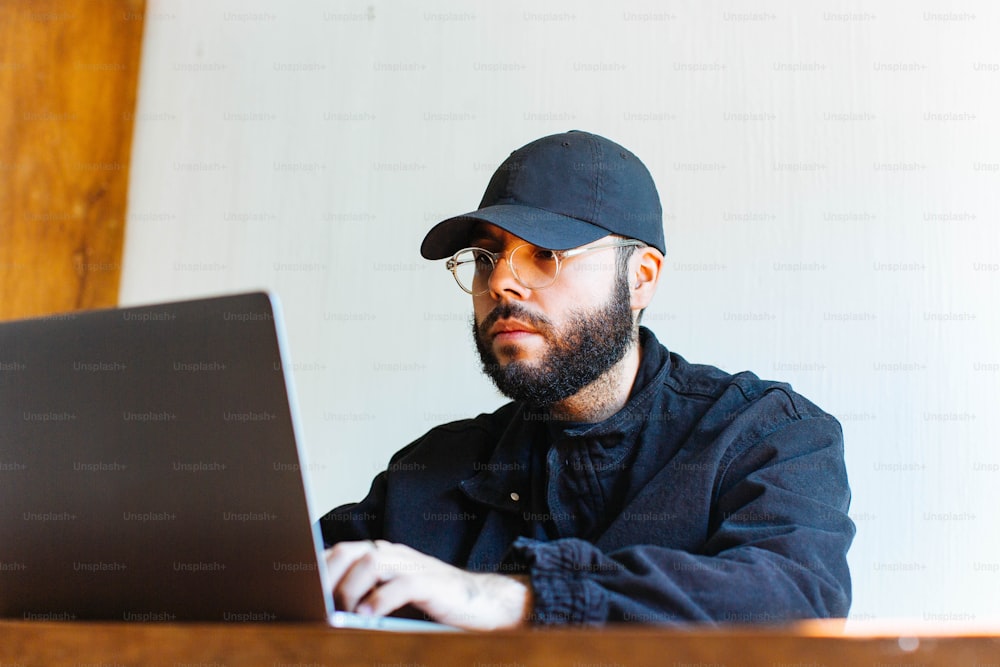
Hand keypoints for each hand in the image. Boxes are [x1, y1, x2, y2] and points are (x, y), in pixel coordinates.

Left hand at [323, 540, 531, 630]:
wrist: (478, 602)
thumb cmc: (429, 603)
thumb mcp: (390, 596)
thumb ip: (363, 595)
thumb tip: (323, 610)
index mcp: (380, 554)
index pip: (339, 551)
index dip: (316, 568)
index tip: (298, 589)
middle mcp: (393, 554)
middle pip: (350, 551)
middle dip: (327, 577)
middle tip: (316, 603)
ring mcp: (412, 566)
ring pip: (371, 562)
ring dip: (350, 589)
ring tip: (342, 613)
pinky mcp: (430, 583)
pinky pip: (401, 585)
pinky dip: (380, 600)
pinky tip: (367, 616)